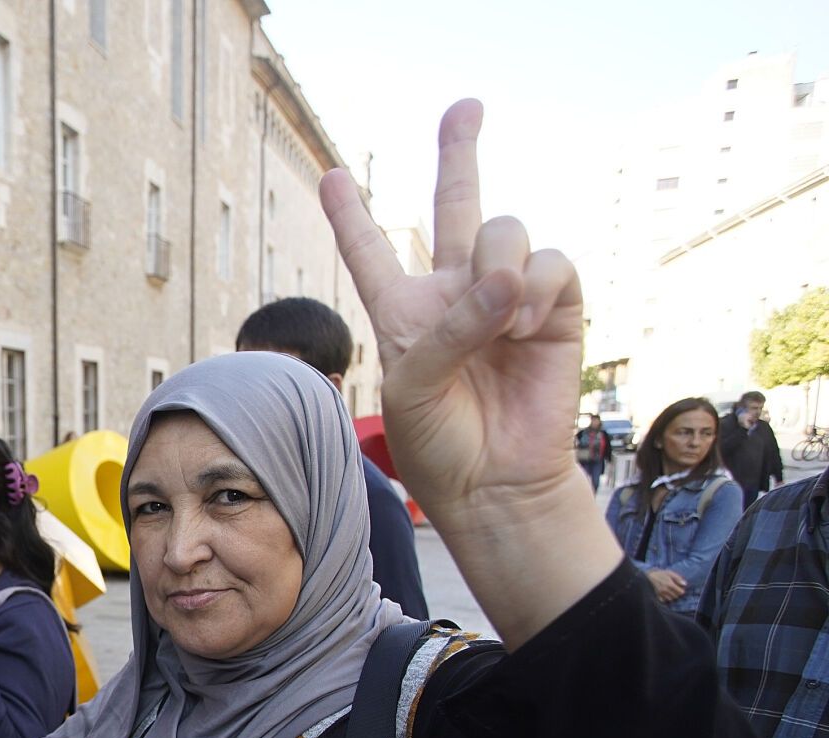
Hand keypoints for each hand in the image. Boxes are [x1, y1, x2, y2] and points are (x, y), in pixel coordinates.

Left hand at [320, 100, 622, 645]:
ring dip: (501, 267)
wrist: (495, 483)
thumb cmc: (438, 442)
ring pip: (504, 230)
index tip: (332, 177)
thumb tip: (504, 278)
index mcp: (401, 312)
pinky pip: (549, 263)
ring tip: (502, 321)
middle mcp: (453, 294)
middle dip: (459, 152)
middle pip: (454, 207)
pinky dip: (536, 289)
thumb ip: (446, 328)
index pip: (371, 253)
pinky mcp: (554, 309)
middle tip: (466, 107)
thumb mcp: (413, 385)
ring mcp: (504, 298)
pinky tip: (525, 327)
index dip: (351, 216)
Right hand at [646, 568, 687, 602]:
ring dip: (671, 597)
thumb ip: (677, 578)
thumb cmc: (658, 574)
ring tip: (669, 592)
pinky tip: (664, 595)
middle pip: (676, 596)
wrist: (645, 577)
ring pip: (670, 599)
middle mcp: (666, 591)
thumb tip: (685, 584)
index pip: (681, 592)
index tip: (679, 588)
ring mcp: (661, 595)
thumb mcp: (669, 573)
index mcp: (670, 584)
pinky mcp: (656, 597)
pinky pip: (664, 601)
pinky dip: (665, 599)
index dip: (681, 590)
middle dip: (676, 594)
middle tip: (674, 590)